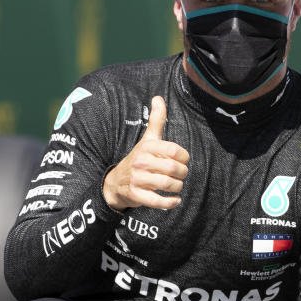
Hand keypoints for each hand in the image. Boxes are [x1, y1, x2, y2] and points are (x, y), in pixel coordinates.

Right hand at [103, 96, 189, 210]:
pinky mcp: (136, 195)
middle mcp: (141, 162)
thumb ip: (156, 120)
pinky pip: (158, 201)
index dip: (185, 158)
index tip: (183, 161)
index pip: (176, 151)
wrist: (115, 183)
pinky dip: (171, 203)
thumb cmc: (139, 158)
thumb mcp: (147, 139)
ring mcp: (137, 179)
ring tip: (177, 186)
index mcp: (147, 147)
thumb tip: (158, 97)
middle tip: (181, 175)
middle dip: (183, 174)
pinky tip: (175, 200)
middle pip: (174, 169)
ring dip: (178, 187)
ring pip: (169, 184)